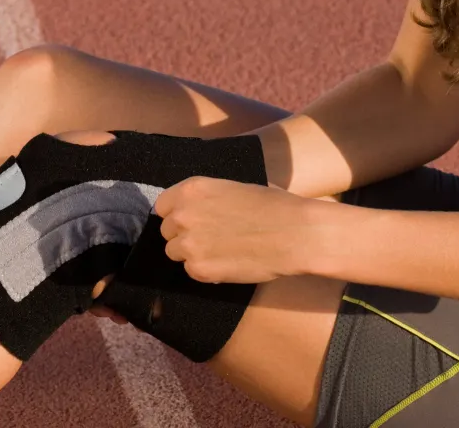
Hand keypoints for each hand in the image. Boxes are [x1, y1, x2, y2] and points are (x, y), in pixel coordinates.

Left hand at [153, 176, 329, 283]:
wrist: (295, 233)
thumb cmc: (275, 206)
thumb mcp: (235, 187)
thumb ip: (208, 198)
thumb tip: (199, 209)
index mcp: (191, 189)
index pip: (163, 206)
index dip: (176, 215)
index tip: (191, 221)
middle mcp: (183, 215)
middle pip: (166, 231)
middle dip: (184, 235)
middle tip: (211, 238)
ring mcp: (188, 244)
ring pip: (175, 253)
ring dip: (192, 254)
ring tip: (220, 251)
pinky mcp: (198, 269)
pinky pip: (191, 271)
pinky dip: (205, 270)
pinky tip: (228, 262)